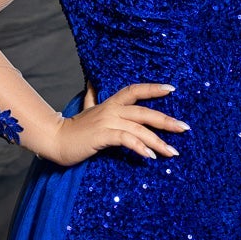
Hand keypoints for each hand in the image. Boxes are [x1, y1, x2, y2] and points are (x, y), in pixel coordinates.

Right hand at [47, 81, 189, 167]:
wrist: (55, 140)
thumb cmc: (73, 128)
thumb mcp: (85, 109)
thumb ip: (91, 97)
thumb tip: (90, 82)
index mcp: (110, 103)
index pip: (135, 90)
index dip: (153, 88)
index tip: (172, 89)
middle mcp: (112, 110)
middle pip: (145, 112)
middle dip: (166, 121)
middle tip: (185, 128)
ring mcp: (107, 122)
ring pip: (139, 129)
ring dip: (158, 141)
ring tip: (173, 152)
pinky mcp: (103, 136)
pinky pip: (127, 140)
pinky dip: (140, 148)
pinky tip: (150, 157)